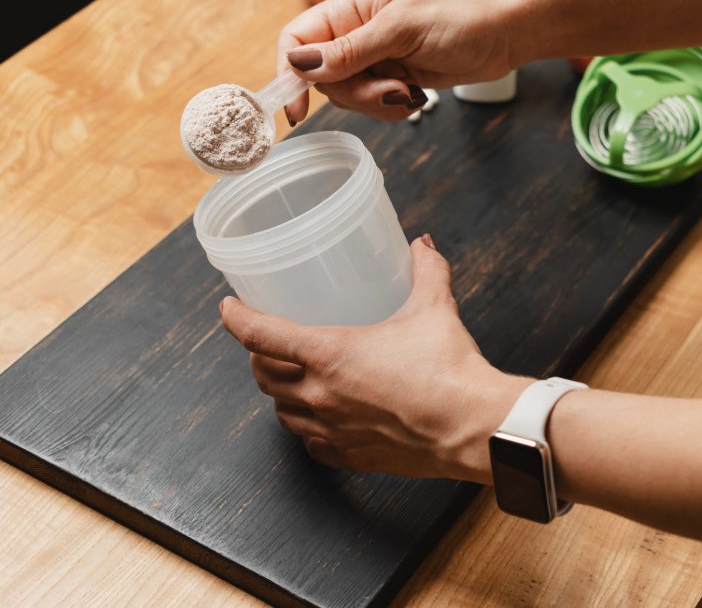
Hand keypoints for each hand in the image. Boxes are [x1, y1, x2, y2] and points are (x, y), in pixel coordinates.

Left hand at [220, 235, 529, 481]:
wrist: (473, 426)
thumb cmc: (450, 371)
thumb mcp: (434, 309)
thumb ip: (426, 271)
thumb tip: (423, 246)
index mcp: (329, 354)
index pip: (260, 334)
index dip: (236, 318)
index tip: (228, 307)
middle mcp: (321, 394)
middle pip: (264, 377)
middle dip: (258, 358)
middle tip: (265, 344)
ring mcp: (333, 429)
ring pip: (283, 414)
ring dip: (279, 395)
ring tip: (289, 381)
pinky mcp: (352, 455)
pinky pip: (313, 445)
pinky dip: (308, 431)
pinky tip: (320, 424)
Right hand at [277, 0, 520, 122]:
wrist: (505, 33)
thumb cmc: (460, 16)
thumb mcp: (402, 29)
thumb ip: (352, 50)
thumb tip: (302, 66)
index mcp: (350, 7)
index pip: (297, 39)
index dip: (290, 74)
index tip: (299, 109)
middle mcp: (356, 32)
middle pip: (322, 78)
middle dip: (353, 93)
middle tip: (392, 89)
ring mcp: (375, 57)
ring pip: (348, 95)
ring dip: (376, 103)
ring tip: (409, 90)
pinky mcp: (393, 77)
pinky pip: (373, 104)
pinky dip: (391, 107)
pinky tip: (416, 95)